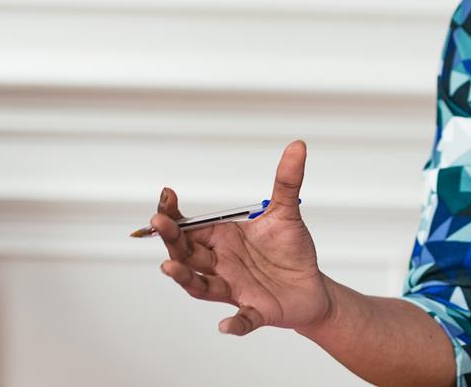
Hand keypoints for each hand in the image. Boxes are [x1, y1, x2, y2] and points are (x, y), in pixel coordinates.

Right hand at [151, 140, 332, 335]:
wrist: (313, 288)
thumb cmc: (290, 252)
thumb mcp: (287, 213)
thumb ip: (286, 181)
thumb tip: (297, 145)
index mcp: (222, 239)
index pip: (189, 227)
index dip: (173, 215)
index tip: (165, 196)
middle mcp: (221, 265)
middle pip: (187, 254)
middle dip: (171, 239)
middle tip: (157, 223)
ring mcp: (235, 289)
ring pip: (202, 286)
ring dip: (185, 278)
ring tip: (169, 266)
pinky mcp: (256, 311)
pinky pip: (242, 320)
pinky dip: (235, 324)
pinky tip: (226, 326)